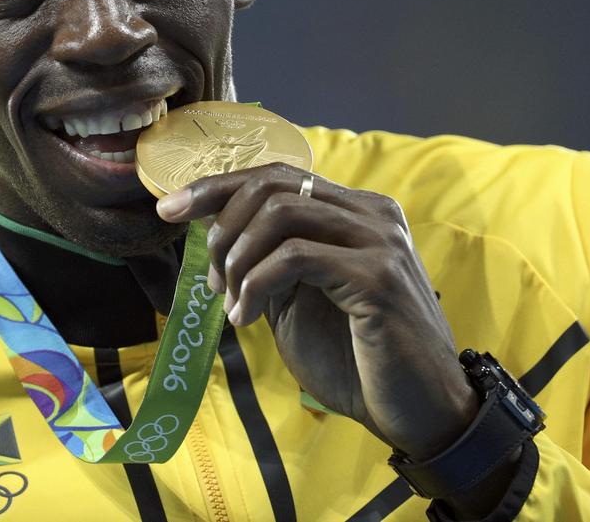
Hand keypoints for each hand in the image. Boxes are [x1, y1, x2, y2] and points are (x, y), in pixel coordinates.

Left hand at [156, 162, 479, 460]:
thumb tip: (216, 235)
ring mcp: (380, 240)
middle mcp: (373, 214)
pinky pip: (294, 257)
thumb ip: (271, 263)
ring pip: (279, 213)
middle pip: (273, 184)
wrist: (420, 413)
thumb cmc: (360, 362)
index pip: (278, 175)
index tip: (169, 210)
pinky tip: (246, 319)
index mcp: (357, 212)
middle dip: (220, 221)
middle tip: (208, 275)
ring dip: (238, 258)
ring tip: (231, 302)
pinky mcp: (377, 276)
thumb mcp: (301, 302)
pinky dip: (256, 284)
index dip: (218, 186)